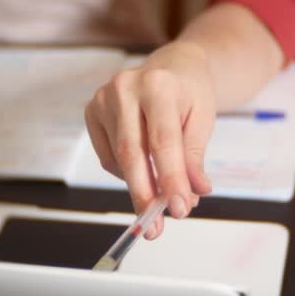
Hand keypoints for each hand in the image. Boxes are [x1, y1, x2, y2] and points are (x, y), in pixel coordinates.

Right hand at [84, 41, 214, 239]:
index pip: (163, 141)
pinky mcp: (91, 110)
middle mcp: (125, 88)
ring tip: (158, 197)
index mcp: (159, 85)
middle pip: (132, 153)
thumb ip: (194, 158)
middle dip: (144, 194)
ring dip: (138, 186)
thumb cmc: (190, 93)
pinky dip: (126, 172)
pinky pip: (107, 156)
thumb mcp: (203, 120)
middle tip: (154, 228)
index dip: (170, 179)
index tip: (179, 210)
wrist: (173, 68)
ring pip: (118, 158)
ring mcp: (103, 98)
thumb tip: (192, 194)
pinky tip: (143, 168)